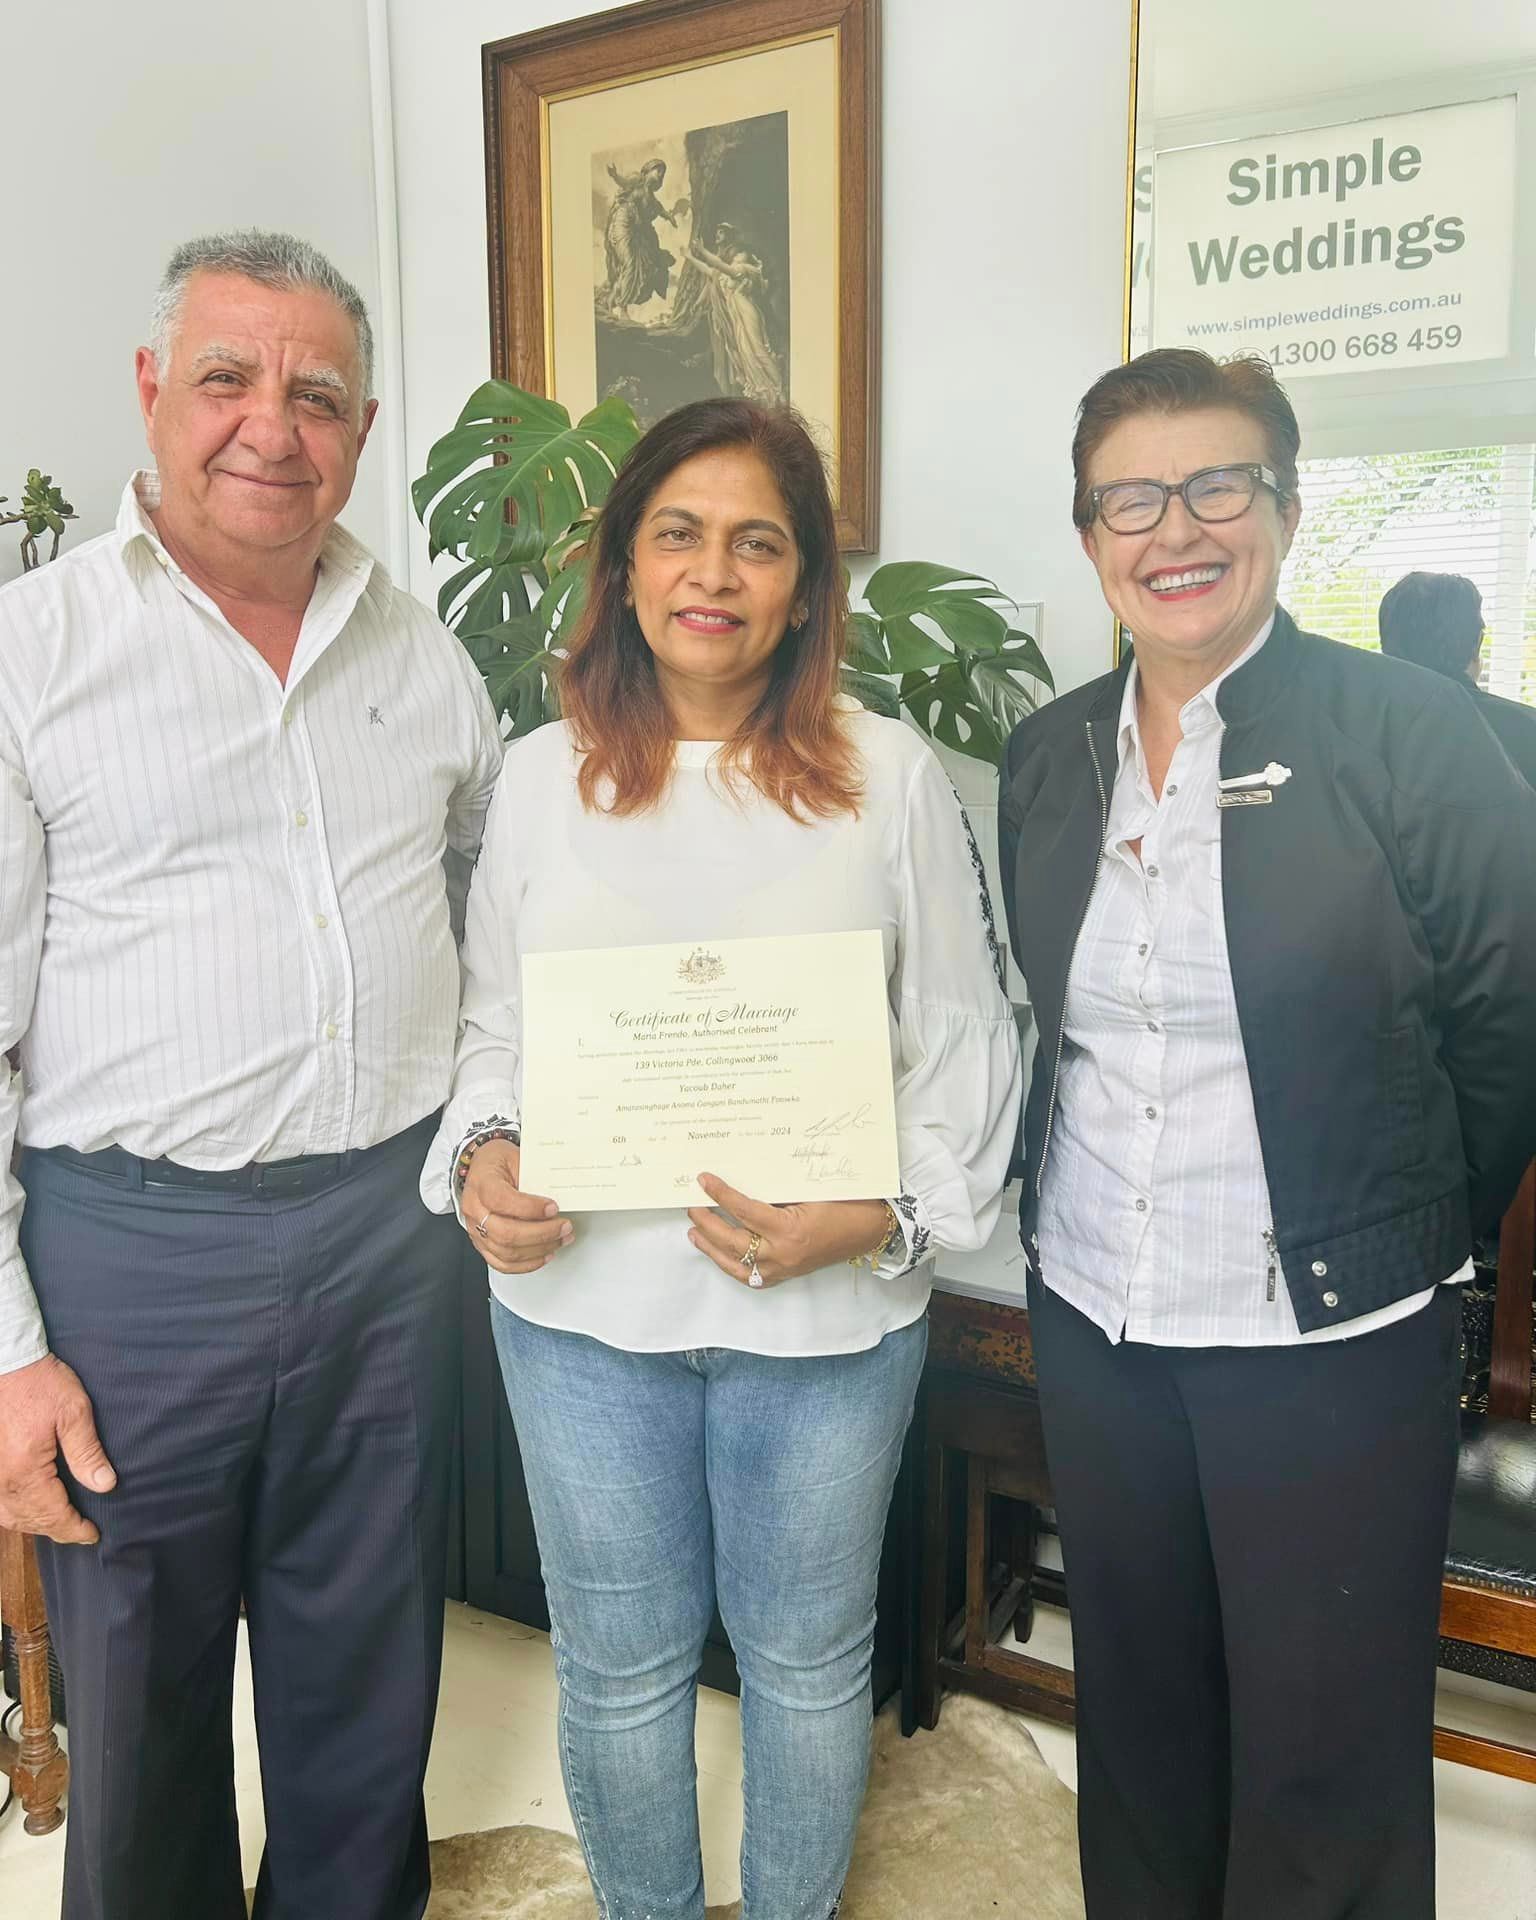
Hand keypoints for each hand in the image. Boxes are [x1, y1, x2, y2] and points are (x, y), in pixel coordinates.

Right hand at [0, 1354, 115, 1543]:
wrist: (7, 1361)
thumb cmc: (40, 1382)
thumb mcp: (74, 1411)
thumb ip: (87, 1452)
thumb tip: (104, 1485)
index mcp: (26, 1469)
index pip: (53, 1514)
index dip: (74, 1528)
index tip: (93, 1534)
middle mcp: (2, 1479)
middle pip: (30, 1519)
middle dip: (56, 1530)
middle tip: (81, 1531)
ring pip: (10, 1515)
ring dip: (34, 1524)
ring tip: (60, 1523)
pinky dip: (15, 1512)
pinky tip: (30, 1508)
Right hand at [459, 1139, 573, 1275]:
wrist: (483, 1167)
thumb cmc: (498, 1161)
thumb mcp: (517, 1156)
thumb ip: (535, 1175)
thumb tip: (561, 1192)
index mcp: (482, 1183)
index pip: (502, 1200)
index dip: (530, 1208)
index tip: (553, 1207)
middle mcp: (474, 1209)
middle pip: (505, 1233)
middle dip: (541, 1233)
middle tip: (565, 1227)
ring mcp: (475, 1229)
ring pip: (506, 1252)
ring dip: (539, 1250)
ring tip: (561, 1239)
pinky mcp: (482, 1243)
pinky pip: (501, 1263)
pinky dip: (526, 1264)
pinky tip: (544, 1255)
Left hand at [687, 1175, 892, 1288]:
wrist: (868, 1230)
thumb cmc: (844, 1204)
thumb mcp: (809, 1190)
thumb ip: (776, 1191)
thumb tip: (742, 1180)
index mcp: (789, 1229)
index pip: (744, 1210)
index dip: (721, 1194)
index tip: (704, 1180)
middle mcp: (782, 1254)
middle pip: (732, 1240)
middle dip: (707, 1222)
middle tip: (692, 1205)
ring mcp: (783, 1269)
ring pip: (735, 1263)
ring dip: (711, 1247)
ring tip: (694, 1231)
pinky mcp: (785, 1275)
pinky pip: (749, 1276)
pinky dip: (730, 1264)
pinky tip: (718, 1253)